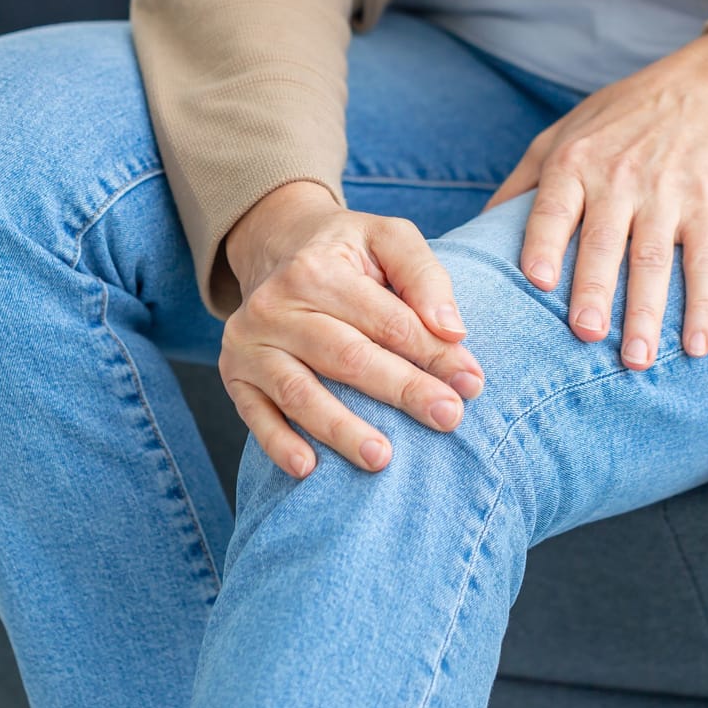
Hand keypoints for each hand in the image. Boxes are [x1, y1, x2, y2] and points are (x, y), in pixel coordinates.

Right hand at [218, 181, 485, 477]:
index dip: (433, 354)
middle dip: (402, 391)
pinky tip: (309, 468)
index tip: (471, 383)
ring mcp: (250, 342)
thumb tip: (451, 329)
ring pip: (300, 393)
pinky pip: (255, 415)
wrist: (277, 247)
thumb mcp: (389, 239)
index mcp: (318, 268)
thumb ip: (423, 275)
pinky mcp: (235, 373)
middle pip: (347, 357)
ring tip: (382, 458)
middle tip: (449, 419)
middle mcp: (276, 304)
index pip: (386, 320)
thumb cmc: (347, 252)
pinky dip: (278, 444)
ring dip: (341, 429)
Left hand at [481, 33, 707, 370]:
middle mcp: (618, 179)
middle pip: (603, 243)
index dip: (545, 244)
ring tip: (638, 360)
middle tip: (587, 336)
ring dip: (648, 314)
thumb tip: (475, 234)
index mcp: (573, 164)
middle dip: (595, 291)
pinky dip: (705, 306)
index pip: (553, 210)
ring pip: (653, 261)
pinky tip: (698, 345)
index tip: (538, 282)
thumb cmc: (621, 116)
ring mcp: (665, 194)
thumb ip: (521, 183)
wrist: (705, 86)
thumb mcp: (561, 133)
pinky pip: (706, 262)